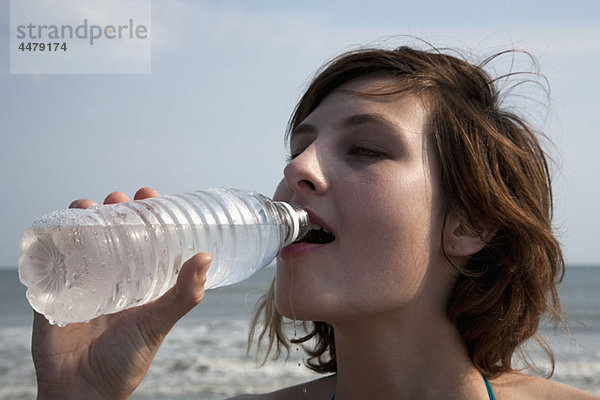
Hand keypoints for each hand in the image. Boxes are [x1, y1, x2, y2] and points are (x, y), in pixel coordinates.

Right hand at [32, 187, 211, 399]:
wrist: (83, 393)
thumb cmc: (126, 361)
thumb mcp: (158, 324)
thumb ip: (183, 296)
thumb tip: (206, 258)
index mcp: (138, 281)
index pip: (144, 239)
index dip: (147, 216)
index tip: (149, 196)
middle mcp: (111, 278)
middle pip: (111, 234)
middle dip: (114, 211)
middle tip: (119, 198)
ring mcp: (82, 283)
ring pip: (81, 241)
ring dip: (82, 218)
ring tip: (89, 206)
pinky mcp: (54, 293)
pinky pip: (50, 261)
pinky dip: (52, 241)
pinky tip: (59, 228)